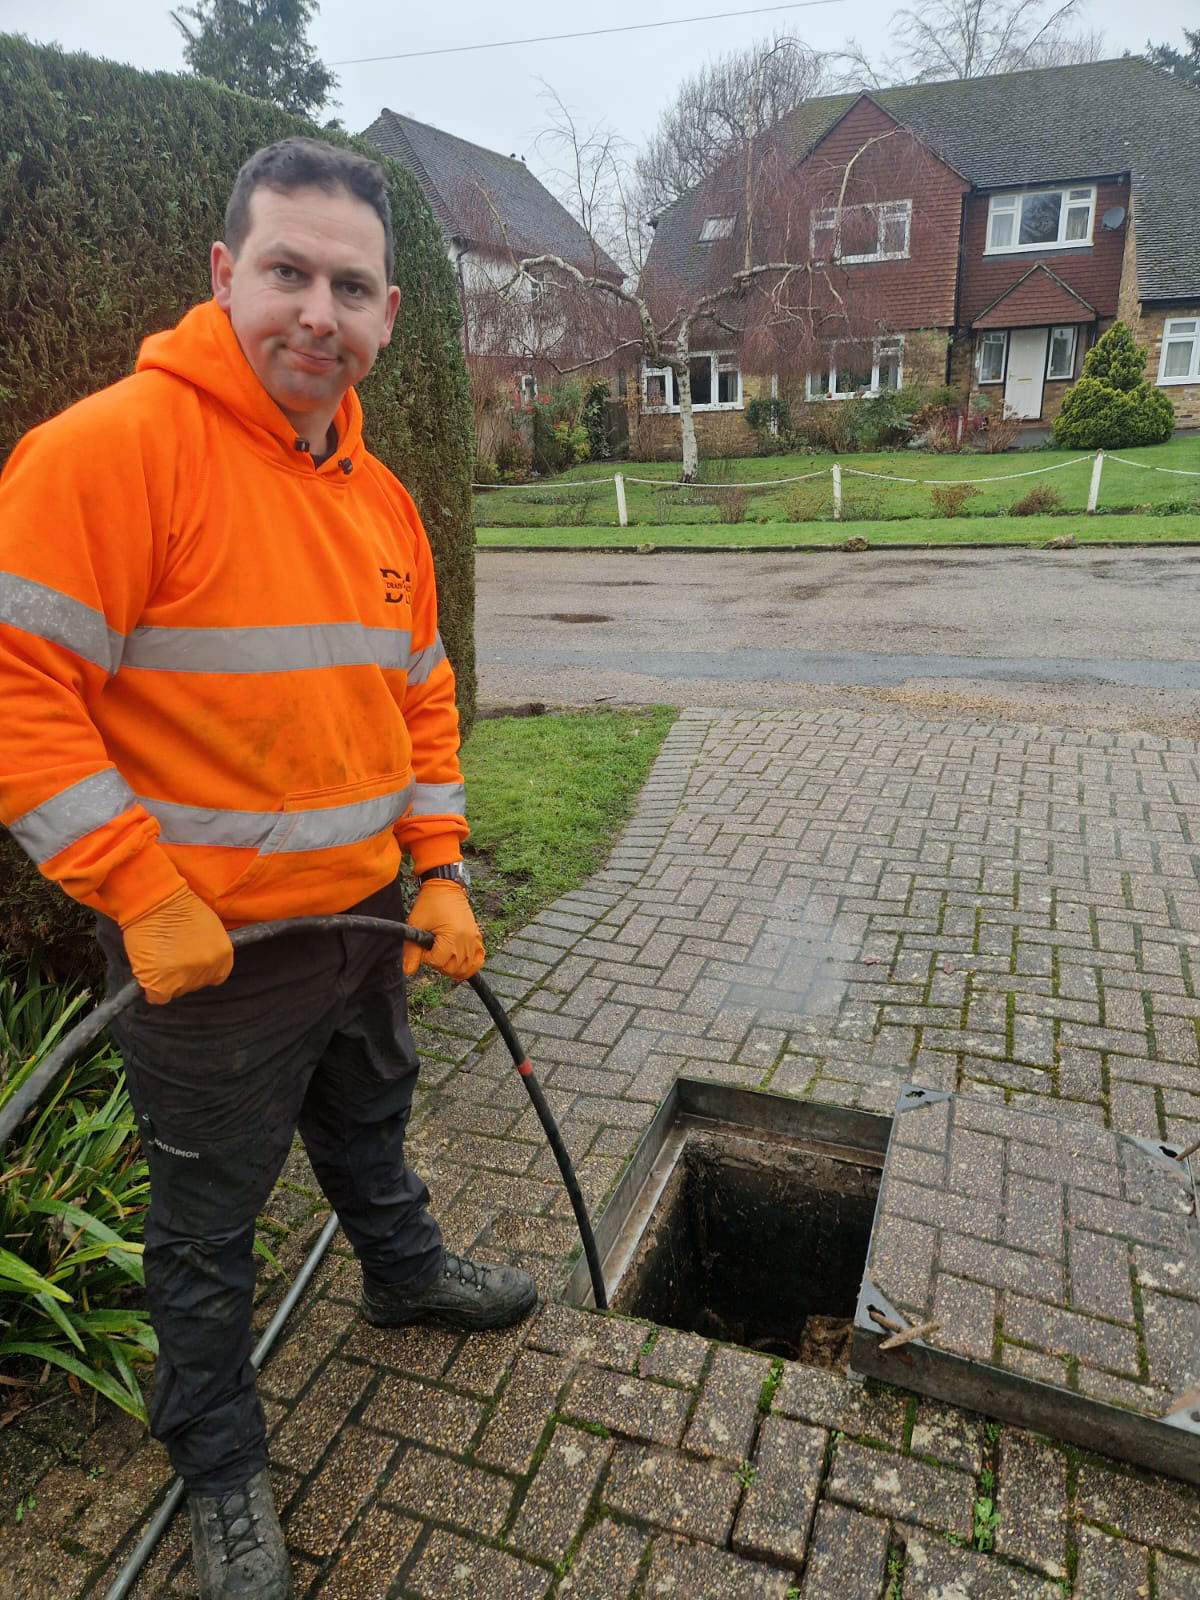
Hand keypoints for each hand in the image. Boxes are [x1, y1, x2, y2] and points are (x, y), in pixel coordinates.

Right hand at [121, 885, 233, 1004]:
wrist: (156, 899)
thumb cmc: (180, 907)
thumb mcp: (210, 928)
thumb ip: (209, 949)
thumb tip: (201, 961)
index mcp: (224, 957)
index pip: (213, 977)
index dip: (198, 969)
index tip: (186, 960)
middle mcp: (207, 970)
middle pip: (193, 985)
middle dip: (181, 973)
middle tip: (168, 954)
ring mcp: (185, 978)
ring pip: (174, 990)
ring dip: (165, 979)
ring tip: (157, 955)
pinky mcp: (162, 983)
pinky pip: (156, 997)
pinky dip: (149, 987)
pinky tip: (147, 969)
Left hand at [402, 879, 484, 981]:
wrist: (445, 886)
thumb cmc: (430, 903)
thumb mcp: (416, 925)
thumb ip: (411, 951)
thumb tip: (408, 971)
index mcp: (452, 936)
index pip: (438, 962)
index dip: (427, 958)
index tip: (423, 947)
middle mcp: (466, 940)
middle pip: (452, 968)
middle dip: (439, 963)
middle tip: (431, 951)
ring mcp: (473, 939)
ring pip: (465, 968)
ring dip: (452, 967)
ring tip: (442, 956)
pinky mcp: (477, 937)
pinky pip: (478, 959)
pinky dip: (469, 965)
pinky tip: (459, 961)